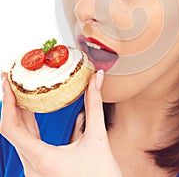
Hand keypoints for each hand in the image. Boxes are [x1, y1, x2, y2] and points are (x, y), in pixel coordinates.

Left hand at [0, 70, 121, 176]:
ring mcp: (34, 170)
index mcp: (43, 160)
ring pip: (19, 136)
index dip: (7, 102)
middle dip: (11, 102)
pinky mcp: (39, 169)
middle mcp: (32, 168)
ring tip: (21, 88)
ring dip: (18, 111)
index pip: (10, 128)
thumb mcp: (98, 137)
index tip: (8, 82)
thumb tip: (97, 77)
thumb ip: (95, 104)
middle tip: (12, 78)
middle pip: (12, 130)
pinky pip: (26, 142)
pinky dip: (27, 123)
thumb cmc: (102, 175)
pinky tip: (32, 108)